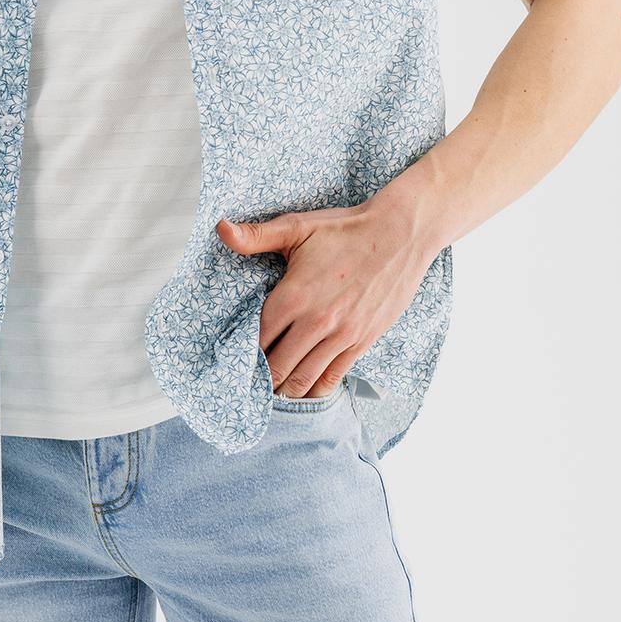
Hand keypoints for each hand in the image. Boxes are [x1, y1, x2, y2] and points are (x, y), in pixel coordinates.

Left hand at [217, 192, 435, 397]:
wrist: (400, 234)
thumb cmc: (346, 229)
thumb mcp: (297, 226)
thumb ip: (256, 236)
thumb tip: (220, 229)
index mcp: (293, 296)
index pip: (257, 338)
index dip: (244, 352)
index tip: (235, 360)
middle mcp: (315, 322)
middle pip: (277, 366)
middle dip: (261, 378)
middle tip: (250, 385)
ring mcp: (341, 335)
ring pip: (303, 379)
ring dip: (285, 390)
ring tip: (272, 394)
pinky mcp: (362, 341)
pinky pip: (333, 377)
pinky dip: (315, 390)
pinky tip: (304, 393)